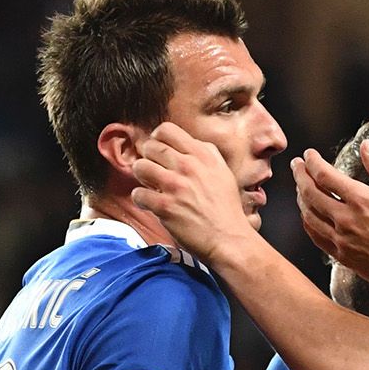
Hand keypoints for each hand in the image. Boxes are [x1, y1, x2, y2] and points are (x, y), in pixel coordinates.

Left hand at [129, 122, 260, 265]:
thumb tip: (188, 144)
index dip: (158, 139)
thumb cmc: (227, 210)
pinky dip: (141, 199)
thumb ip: (207, 155)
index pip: (167, 130)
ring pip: (140, 166)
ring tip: (151, 186)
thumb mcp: (223, 173)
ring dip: (142, 177)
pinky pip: (138, 194)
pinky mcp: (165, 206)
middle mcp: (189, 166)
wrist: (230, 239)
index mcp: (204, 155)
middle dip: (148, 158)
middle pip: (150, 146)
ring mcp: (176, 185)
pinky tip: (151, 204)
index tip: (158, 150)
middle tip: (154, 171)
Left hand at [293, 141, 368, 294]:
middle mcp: (346, 220)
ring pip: (308, 216)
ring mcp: (342, 240)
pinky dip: (307, 222)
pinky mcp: (342, 256)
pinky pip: (316, 236)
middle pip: (310, 194)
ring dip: (300, 198)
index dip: (312, 162)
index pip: (324, 175)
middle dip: (300, 176)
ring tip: (300, 188)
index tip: (309, 155)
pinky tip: (308, 215)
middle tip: (296, 166)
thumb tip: (366, 146)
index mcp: (361, 200)